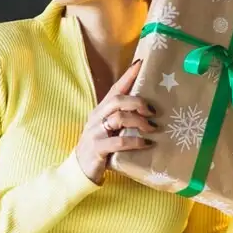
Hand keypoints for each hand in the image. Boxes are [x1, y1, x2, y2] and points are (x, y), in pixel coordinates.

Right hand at [75, 59, 157, 183]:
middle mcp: (96, 118)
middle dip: (138, 102)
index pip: (115, 88)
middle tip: (152, 112)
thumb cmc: (100, 147)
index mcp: (100, 111)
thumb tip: (151, 112)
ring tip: (152, 129)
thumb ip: (124, 120)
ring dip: (139, 121)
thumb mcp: (110, 130)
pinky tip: (146, 144)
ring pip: (119, 118)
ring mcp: (95, 132)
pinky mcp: (97, 148)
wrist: (80, 169)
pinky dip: (135, 141)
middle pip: (117, 100)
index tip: (141, 63)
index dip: (128, 76)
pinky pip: (119, 141)